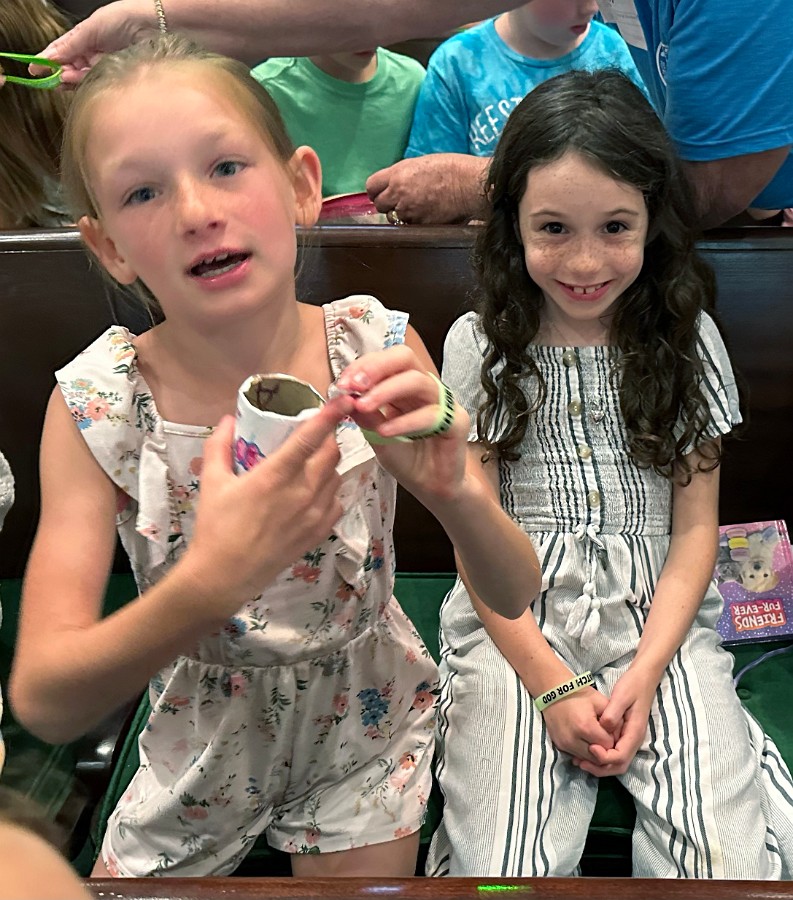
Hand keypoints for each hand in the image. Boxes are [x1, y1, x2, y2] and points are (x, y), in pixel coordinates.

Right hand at [35, 1, 153, 85]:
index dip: (47, 60)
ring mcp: (105, 65)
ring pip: (83, 77)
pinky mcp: (116, 76)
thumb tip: (50, 56)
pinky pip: (97, 82)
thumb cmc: (124, 18)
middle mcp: (94, 52)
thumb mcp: (91, 28)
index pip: (62, 50)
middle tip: (52, 77)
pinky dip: (86, 82)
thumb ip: (72, 44)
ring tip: (65, 77)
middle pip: (71, 67)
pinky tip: (78, 79)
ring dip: (72, 78)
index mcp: (85, 37)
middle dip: (60, 72)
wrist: (153, 26)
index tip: (34, 69)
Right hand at [179, 397, 351, 618]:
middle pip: (331, 453)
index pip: (311, 437)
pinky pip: (337, 502)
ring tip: (312, 462)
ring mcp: (314, 514)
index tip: (343, 400)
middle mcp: (302, 492)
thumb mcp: (211, 482)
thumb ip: (219, 446)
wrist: (225, 575)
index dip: (330, 414)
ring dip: (329, 463)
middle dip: (329, 437)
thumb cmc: (216, 527)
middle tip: (317, 433)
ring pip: (336, 476)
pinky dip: (331, 491)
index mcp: (276, 475)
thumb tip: (227, 420)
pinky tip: (315, 491)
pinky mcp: (318, 532)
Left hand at [336, 345, 468, 504]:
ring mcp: (442, 402)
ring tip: (364, 406)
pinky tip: (386, 431)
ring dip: (386, 391)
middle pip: (404, 358)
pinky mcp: (456, 422)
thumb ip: (365, 416)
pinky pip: (431, 414)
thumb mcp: (377, 436)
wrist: (431, 488)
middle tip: (353, 384)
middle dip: (375, 367)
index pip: (385, 362)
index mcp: (404, 387)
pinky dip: (405, 422)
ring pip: (417, 381)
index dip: (363, 367)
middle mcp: (424, 388)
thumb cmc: (408, 460)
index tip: (342, 384)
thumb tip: (345, 396)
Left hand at [366, 154, 487, 224]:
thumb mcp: (421, 164)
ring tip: (416, 208)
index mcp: (398, 174)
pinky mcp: (419, 225)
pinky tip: (426, 215)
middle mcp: (398, 193)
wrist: (469, 185)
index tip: (379, 193)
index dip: (375, 191)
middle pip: (379, 205)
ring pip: (393, 218)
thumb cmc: (451, 169)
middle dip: (387, 204)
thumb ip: (403, 175)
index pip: (371, 186)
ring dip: (400, 215)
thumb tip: (394, 184)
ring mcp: (408, 212)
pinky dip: (414, 223)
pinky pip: (409, 227)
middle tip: (398, 202)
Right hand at [541, 687, 618, 763]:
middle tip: (604, 736)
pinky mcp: (559, 746)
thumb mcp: (600, 702)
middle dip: (604, 749)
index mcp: (586, 727)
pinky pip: (576, 756)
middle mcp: (574, 740)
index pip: (608, 746)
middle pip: (597, 757)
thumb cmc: (579, 694)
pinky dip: (583, 751)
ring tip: (594, 737)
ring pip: (587, 760)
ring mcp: (565, 744)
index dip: (612, 739)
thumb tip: (620, 737)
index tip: (610, 731)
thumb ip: (614, 721)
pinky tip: (584, 739)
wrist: (553, 691)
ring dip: (594, 752)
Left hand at [573, 667, 655, 775]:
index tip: (590, 747)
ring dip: (599, 765)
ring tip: (579, 761)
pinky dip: (601, 757)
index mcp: (634, 732)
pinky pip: (614, 753)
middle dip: (599, 768)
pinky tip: (586, 750)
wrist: (644, 678)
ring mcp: (629, 739)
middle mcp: (633, 740)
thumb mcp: (621, 696)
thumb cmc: (632, 685)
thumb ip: (612, 714)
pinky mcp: (624, 735)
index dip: (604, 757)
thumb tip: (603, 729)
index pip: (620, 757)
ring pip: (616, 762)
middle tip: (580, 763)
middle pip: (618, 765)